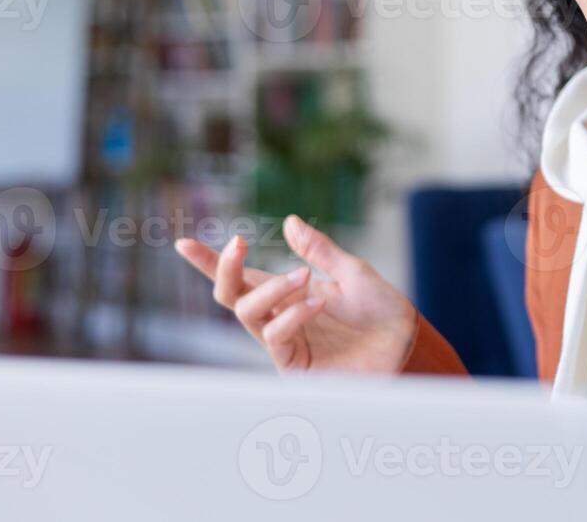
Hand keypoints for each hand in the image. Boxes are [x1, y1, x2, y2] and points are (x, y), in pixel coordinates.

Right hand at [175, 214, 416, 373]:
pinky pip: (276, 337)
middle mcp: (279, 316)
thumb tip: (288, 221)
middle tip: (238, 244)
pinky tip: (318, 302)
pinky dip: (293, 315)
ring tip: (304, 277)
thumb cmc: (381, 309)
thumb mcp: (352, 271)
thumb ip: (318, 250)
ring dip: (272, 290)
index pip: (242, 277)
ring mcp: (285, 341)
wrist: (404, 343)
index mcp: (288, 292)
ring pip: (248, 314)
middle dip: (224, 270)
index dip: (210, 263)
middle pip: (231, 296)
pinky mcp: (295, 365)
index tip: (182, 244)